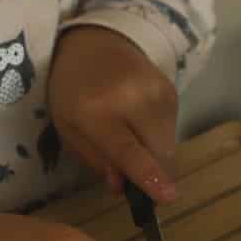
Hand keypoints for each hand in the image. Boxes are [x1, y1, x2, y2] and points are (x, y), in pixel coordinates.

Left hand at [47, 26, 178, 203]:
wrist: (96, 42)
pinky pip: (171, 131)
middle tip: (130, 172)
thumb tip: (121, 186)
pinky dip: (157, 137)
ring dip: (154, 155)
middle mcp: (133, 100)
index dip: (148, 176)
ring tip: (130, 137)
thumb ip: (95, 159)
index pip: (128, 150)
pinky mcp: (172, 91)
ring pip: (168, 145)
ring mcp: (158, 92)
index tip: (168, 198)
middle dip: (151, 172)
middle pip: (157, 154)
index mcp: (97, 111)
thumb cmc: (73, 89)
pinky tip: (139, 124)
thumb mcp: (68, 127)